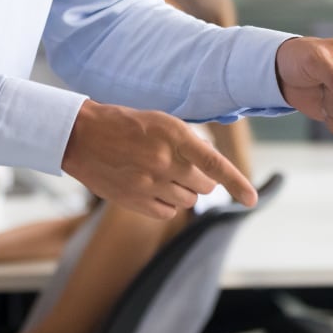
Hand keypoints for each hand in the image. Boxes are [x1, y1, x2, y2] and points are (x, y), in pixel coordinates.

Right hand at [61, 100, 255, 219]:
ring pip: (187, 200)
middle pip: (204, 186)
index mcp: (173, 135)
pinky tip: (150, 187)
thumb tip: (210, 165)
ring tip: (160, 174)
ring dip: (182, 191)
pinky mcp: (135, 200)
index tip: (251, 200)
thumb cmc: (124, 124)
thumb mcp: (159, 121)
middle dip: (199, 179)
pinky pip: (167, 211)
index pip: (213, 164)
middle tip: (180, 167)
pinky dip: (165, 203)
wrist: (81, 136)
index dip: (236, 183)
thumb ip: (187, 142)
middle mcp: (163, 161)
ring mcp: (148, 183)